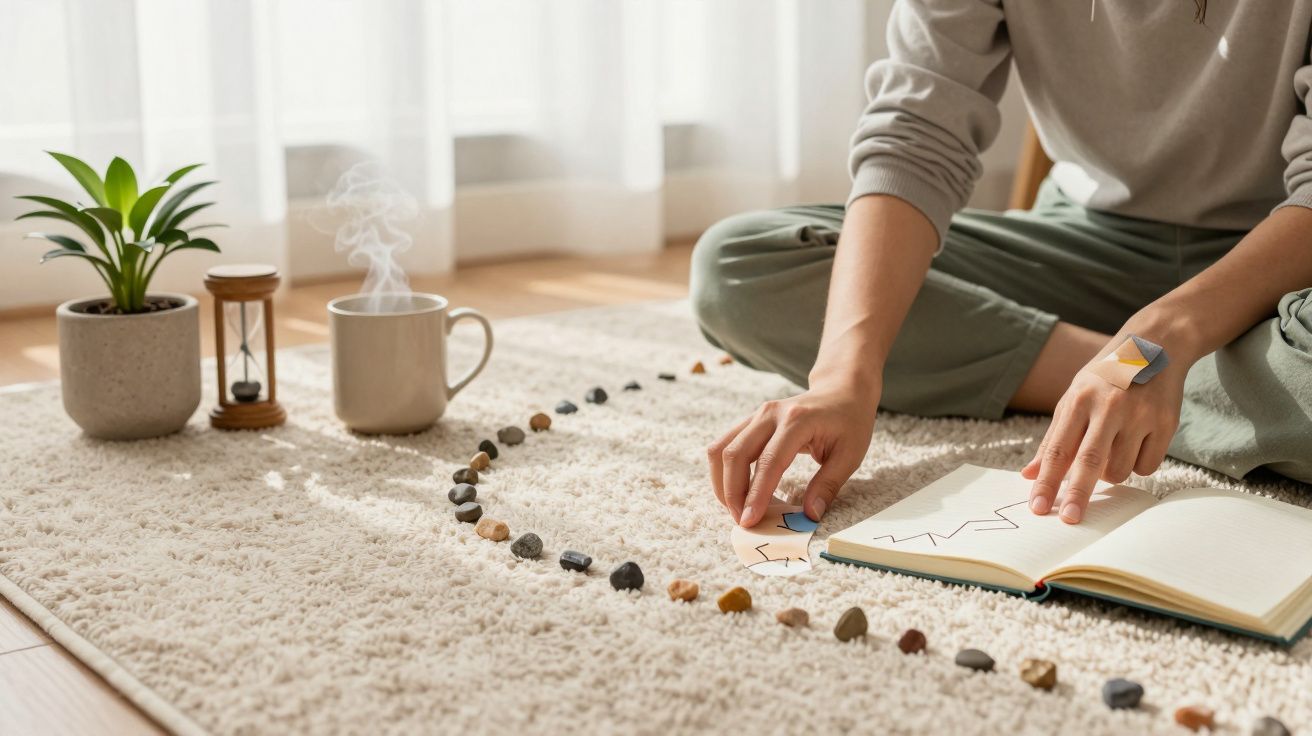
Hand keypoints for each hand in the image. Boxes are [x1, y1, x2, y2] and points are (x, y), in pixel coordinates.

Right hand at [707, 378, 878, 527]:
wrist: (841, 390)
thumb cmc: (848, 422)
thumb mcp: (850, 455)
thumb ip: (828, 485)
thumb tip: (809, 515)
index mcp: (797, 421)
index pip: (769, 461)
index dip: (756, 494)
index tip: (749, 521)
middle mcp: (770, 414)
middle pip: (735, 454)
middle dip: (732, 492)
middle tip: (743, 521)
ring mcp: (756, 415)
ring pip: (721, 449)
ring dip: (722, 483)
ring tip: (736, 508)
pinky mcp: (750, 421)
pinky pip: (725, 446)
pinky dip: (725, 472)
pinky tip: (738, 491)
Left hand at [1021, 353, 1185, 523]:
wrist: (1155, 345)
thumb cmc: (1104, 378)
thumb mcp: (1073, 399)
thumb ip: (1052, 439)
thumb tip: (1029, 476)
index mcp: (1080, 400)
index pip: (1058, 449)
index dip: (1047, 482)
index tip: (1037, 508)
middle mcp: (1110, 407)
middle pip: (1090, 462)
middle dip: (1078, 495)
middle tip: (1070, 520)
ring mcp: (1141, 415)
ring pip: (1121, 471)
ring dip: (1111, 473)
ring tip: (1111, 448)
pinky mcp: (1167, 423)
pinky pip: (1147, 467)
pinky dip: (1137, 465)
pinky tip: (1136, 443)